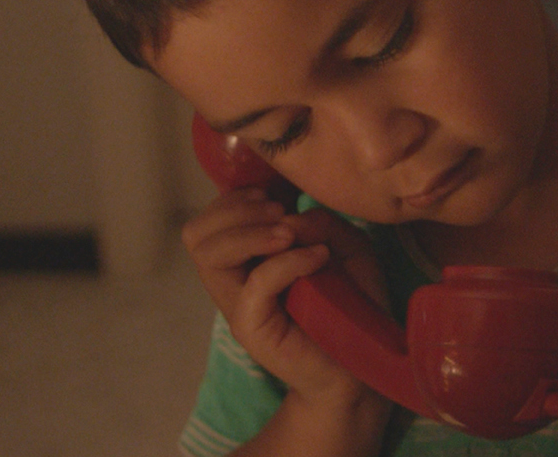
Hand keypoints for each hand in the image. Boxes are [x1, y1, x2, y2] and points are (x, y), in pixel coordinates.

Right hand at [181, 191, 388, 401]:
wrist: (362, 361)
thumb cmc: (352, 302)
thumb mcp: (345, 246)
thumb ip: (319, 222)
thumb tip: (290, 219)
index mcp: (245, 260)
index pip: (207, 222)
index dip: (234, 198)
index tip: (276, 195)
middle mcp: (233, 282)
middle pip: (195, 235)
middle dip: (235, 210)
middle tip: (279, 210)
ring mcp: (239, 306)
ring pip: (208, 255)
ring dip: (249, 231)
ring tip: (289, 232)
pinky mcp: (253, 328)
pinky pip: (256, 283)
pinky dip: (288, 260)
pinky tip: (319, 258)